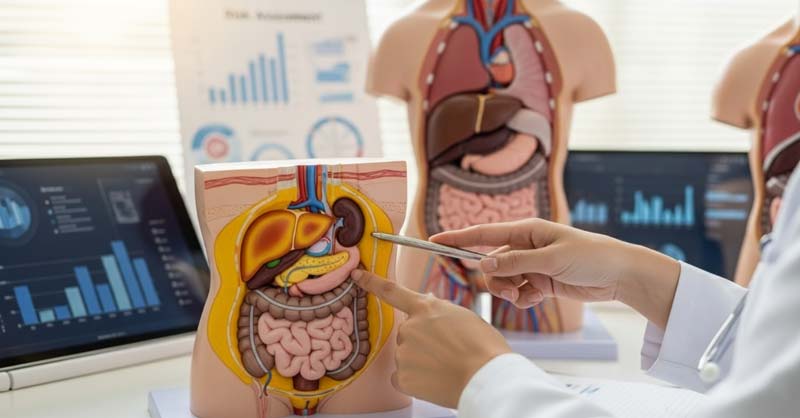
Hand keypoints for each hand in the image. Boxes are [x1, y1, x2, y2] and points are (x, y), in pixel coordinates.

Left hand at [351, 269, 510, 407]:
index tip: (356, 275)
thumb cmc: (483, 347)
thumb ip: (439, 312)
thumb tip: (427, 311)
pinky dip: (415, 380)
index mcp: (426, 308)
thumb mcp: (463, 317)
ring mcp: (403, 353)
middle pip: (407, 333)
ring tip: (446, 367)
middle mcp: (409, 328)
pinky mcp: (402, 377)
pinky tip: (434, 380)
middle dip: (422, 341)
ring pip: (406, 356)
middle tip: (447, 352)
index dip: (371, 282)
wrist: (486, 377)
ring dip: (420, 361)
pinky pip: (402, 377)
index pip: (391, 291)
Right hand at [431, 218, 680, 328]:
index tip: (433, 241)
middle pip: (491, 264)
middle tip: (511, 291)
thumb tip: (484, 265)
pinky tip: (537, 298)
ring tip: (527, 296)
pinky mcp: (540, 281)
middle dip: (495, 280)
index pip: (484, 234)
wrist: (619, 275)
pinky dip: (522, 299)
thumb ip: (516, 263)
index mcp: (526, 231)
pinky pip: (518, 292)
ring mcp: (532, 264)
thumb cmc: (590, 256)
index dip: (458, 238)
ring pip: (503, 281)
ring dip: (509, 292)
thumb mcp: (551, 259)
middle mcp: (525, 246)